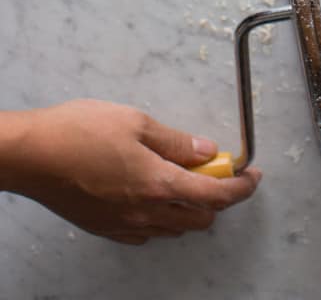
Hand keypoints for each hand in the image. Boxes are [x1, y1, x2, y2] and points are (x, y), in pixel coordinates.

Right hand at [10, 100, 259, 244]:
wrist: (33, 156)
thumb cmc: (81, 132)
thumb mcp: (137, 123)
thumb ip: (176, 141)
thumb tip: (206, 151)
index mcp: (159, 184)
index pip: (216, 196)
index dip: (242, 188)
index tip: (253, 175)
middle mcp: (146, 213)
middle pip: (200, 218)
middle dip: (218, 197)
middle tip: (217, 168)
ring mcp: (125, 225)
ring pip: (174, 227)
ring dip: (190, 207)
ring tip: (183, 175)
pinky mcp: (106, 229)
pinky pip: (146, 232)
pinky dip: (161, 217)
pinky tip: (152, 193)